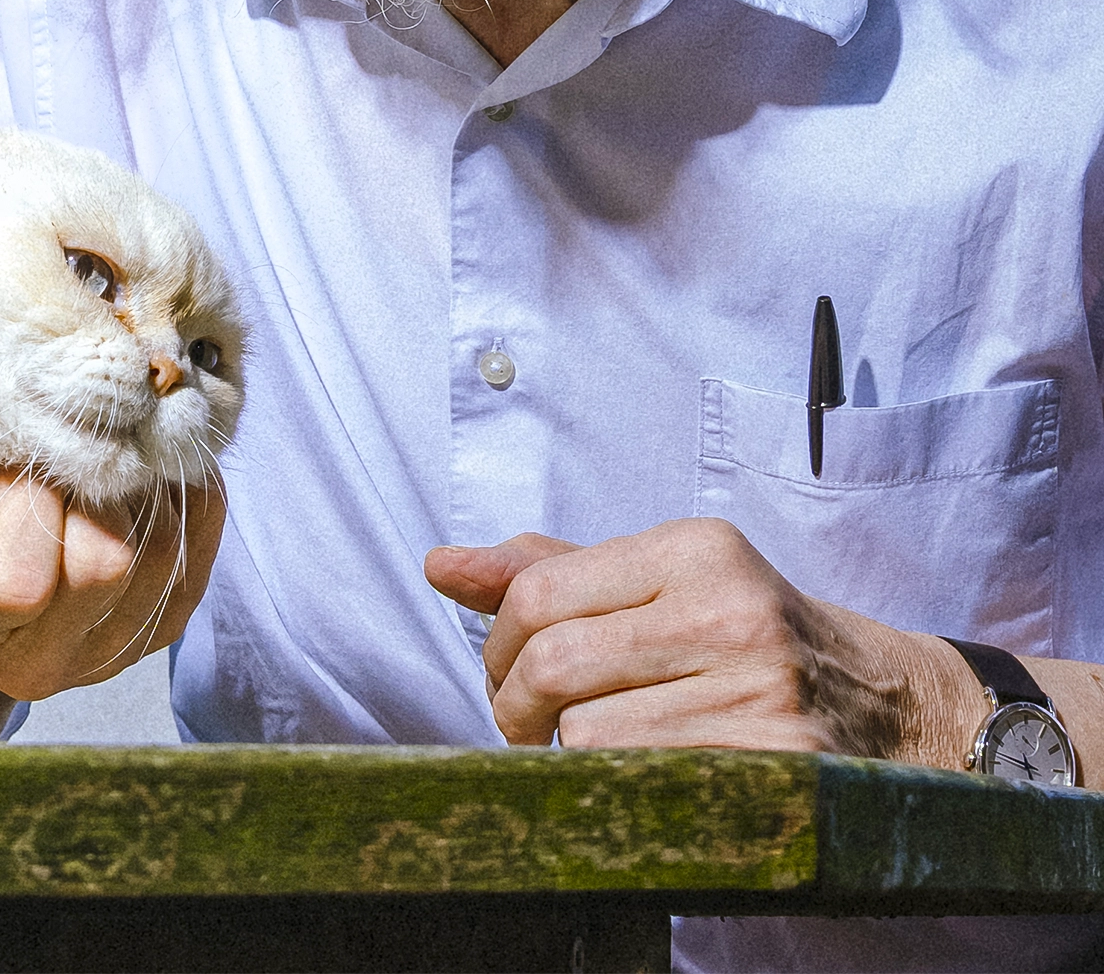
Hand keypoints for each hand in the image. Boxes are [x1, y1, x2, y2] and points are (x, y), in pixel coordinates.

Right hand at [0, 398, 226, 701]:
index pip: (18, 578)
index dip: (28, 500)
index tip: (19, 455)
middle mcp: (44, 658)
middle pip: (104, 561)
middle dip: (94, 484)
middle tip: (76, 439)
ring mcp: (115, 648)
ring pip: (162, 546)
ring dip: (146, 479)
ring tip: (114, 440)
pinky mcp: (168, 622)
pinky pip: (201, 537)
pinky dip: (185, 485)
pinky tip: (150, 461)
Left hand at [424, 517, 981, 764]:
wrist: (898, 710)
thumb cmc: (752, 639)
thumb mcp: (665, 582)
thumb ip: (552, 571)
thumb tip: (440, 565)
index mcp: (694, 547)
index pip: (540, 590)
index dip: (498, 644)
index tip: (505, 673)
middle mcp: (727, 607)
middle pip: (555, 662)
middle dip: (514, 705)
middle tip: (524, 724)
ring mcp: (756, 689)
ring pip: (590, 735)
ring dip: (569, 756)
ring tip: (594, 749)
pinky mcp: (776, 767)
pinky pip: (643, 787)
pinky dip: (617, 791)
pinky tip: (636, 779)